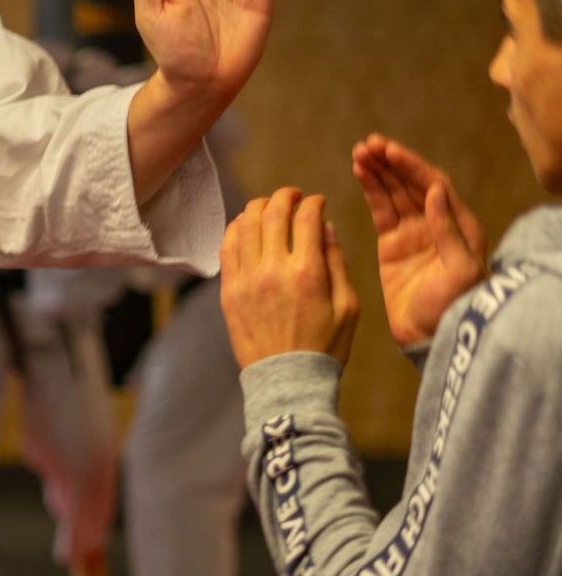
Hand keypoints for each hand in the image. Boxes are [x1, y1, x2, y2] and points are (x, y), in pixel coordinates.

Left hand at [221, 189, 359, 368]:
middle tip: (292, 195)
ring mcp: (246, 280)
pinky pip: (227, 248)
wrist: (287, 380)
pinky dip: (236, 229)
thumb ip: (336, 263)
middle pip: (272, 214)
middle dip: (284, 196)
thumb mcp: (348, 306)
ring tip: (268, 207)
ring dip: (258, 208)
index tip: (317, 201)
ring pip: (245, 225)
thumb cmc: (325, 345)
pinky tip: (245, 225)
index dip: (313, 202)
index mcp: (308, 273)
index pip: (306, 218)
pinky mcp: (229, 291)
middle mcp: (273, 271)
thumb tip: (326, 227)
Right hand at [352, 134, 485, 342]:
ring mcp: (413, 233)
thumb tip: (435, 191)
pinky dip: (370, 190)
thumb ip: (448, 230)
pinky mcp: (392, 244)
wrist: (428, 337)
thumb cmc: (450, 307)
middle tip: (367, 145)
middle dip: (390, 162)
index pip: (434, 185)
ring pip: (394, 192)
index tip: (389, 150)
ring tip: (358, 153)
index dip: (411, 166)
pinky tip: (359, 172)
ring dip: (377, 171)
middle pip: (411, 184)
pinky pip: (380, 210)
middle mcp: (437, 224)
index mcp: (460, 226)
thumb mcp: (459, 271)